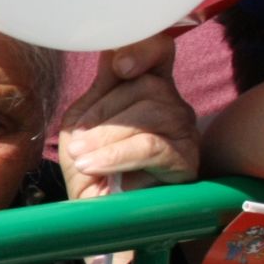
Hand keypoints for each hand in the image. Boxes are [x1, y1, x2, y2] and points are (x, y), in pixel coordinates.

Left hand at [59, 33, 198, 201]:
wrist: (97, 214)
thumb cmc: (91, 167)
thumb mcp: (84, 122)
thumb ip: (100, 88)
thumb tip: (113, 51)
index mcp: (147, 89)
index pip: (159, 51)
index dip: (144, 50)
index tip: (119, 67)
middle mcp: (172, 105)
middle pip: (147, 85)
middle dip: (103, 112)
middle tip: (78, 142)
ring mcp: (183, 132)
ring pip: (152, 112)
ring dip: (106, 136)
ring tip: (82, 158)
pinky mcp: (186, 161)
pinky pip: (152, 145)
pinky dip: (117, 155)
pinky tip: (94, 167)